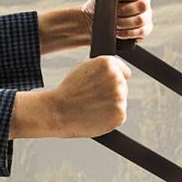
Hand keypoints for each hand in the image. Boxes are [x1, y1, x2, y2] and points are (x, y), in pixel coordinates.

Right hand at [10, 57, 127, 142]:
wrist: (58, 112)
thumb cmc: (68, 91)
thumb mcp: (81, 68)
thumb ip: (101, 68)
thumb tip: (118, 71)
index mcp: (108, 64)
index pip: (124, 71)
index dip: (116, 79)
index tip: (108, 85)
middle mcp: (116, 78)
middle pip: (123, 87)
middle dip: (111, 92)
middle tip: (93, 98)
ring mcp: (120, 97)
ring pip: (121, 101)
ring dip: (111, 105)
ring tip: (92, 106)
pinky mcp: (120, 114)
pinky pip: (119, 115)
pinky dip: (110, 117)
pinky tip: (96, 115)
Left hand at [99, 0, 149, 48]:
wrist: (93, 19)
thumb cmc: (101, 1)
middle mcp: (145, 1)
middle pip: (143, 6)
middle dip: (124, 10)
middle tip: (113, 10)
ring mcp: (146, 16)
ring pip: (141, 20)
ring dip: (123, 22)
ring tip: (113, 21)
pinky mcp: (144, 30)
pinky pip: (141, 32)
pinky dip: (127, 32)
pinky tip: (118, 31)